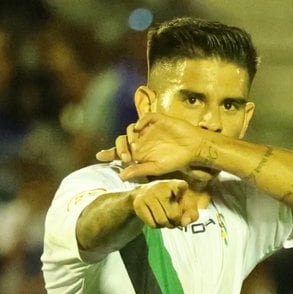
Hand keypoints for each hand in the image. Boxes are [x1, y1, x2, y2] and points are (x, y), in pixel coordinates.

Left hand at [97, 114, 213, 181]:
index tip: (99, 156)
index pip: (120, 151)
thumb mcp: (156, 169)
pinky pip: (145, 117)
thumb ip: (139, 170)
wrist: (193, 149)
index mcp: (139, 152)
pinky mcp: (158, 120)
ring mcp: (149, 130)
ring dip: (129, 137)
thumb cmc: (176, 160)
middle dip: (120, 147)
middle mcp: (141, 140)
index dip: (109, 153)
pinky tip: (140, 128)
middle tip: (125, 157)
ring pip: (131, 128)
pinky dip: (141, 121)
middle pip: (122, 139)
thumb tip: (121, 176)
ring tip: (134, 148)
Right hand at [131, 179, 201, 228]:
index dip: (181, 187)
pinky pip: (152, 224)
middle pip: (173, 214)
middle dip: (175, 222)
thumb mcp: (184, 205)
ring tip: (165, 219)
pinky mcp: (139, 203)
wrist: (142, 194)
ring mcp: (148, 194)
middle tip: (175, 221)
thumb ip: (192, 214)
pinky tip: (156, 219)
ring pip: (162, 221)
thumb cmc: (170, 200)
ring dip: (166, 225)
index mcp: (175, 184)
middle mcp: (161, 187)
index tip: (182, 187)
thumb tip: (184, 223)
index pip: (180, 185)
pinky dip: (156, 226)